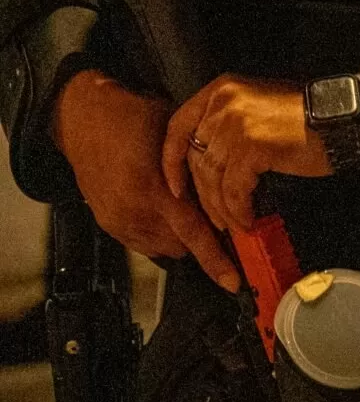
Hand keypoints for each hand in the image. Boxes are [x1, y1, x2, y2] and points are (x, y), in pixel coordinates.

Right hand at [50, 69, 238, 289]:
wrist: (85, 119)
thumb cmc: (135, 119)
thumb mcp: (176, 137)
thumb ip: (197, 169)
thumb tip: (228, 191)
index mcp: (152, 190)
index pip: (193, 234)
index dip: (215, 259)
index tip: (233, 282)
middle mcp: (132, 213)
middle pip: (181, 246)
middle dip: (203, 238)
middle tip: (217, 215)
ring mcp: (117, 222)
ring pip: (164, 248)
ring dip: (181, 237)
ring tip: (188, 208)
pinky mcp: (108, 224)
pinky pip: (144, 243)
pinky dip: (161, 235)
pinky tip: (167, 212)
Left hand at [161, 74, 331, 234]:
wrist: (342, 118)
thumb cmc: (306, 117)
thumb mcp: (258, 107)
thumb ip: (228, 124)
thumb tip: (209, 163)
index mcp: (221, 90)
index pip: (179, 126)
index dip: (171, 160)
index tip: (175, 187)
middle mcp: (223, 103)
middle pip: (196, 159)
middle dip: (203, 195)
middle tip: (214, 218)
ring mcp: (235, 124)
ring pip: (213, 179)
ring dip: (222, 208)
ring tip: (234, 223)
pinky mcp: (250, 147)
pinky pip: (234, 190)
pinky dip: (239, 210)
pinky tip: (248, 219)